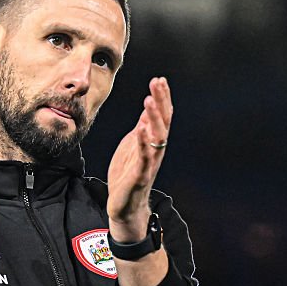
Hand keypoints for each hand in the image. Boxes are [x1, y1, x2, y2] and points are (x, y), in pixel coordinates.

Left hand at [106, 77, 171, 240]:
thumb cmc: (128, 175)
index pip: (161, 116)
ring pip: (156, 138)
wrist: (124, 206)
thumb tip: (149, 107)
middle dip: (161, 102)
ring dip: (153, 119)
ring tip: (149, 100)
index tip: (159, 79)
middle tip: (157, 82)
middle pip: (162, 122)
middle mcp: (155, 150)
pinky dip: (143, 143)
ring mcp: (148, 163)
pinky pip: (143, 157)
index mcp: (153, 142)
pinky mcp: (139, 175)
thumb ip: (142, 128)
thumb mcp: (134, 145)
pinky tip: (140, 129)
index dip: (162, 98)